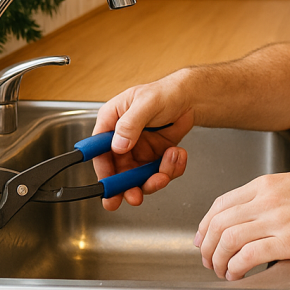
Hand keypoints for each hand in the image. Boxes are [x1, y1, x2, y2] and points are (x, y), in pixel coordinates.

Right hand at [92, 69, 195, 209]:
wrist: (190, 97)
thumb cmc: (165, 92)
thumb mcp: (146, 103)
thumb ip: (130, 124)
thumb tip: (118, 145)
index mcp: (111, 122)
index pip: (99, 152)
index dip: (103, 172)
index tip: (108, 188)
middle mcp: (122, 139)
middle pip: (118, 171)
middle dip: (126, 187)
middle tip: (134, 197)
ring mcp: (139, 150)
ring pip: (139, 177)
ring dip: (153, 180)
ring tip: (166, 171)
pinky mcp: (155, 156)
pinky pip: (159, 172)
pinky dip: (170, 170)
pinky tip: (178, 155)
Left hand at [195, 171, 289, 279]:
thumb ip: (270, 194)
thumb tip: (247, 212)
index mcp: (269, 184)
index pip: (222, 202)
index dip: (206, 224)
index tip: (203, 237)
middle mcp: (269, 199)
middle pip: (220, 222)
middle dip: (207, 245)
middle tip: (207, 259)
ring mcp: (278, 220)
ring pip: (229, 239)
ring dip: (218, 259)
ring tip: (220, 270)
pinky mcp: (289, 241)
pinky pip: (249, 256)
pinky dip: (235, 267)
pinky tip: (236, 274)